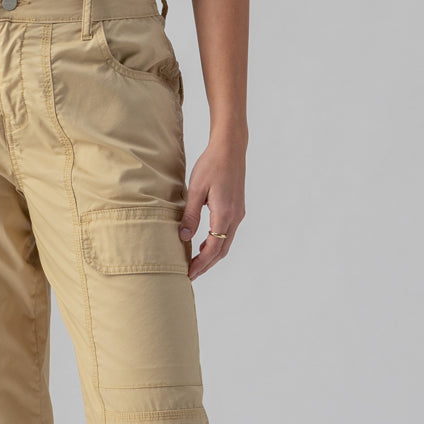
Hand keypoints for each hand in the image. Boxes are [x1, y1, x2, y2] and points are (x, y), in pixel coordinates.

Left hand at [177, 137, 246, 280]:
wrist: (230, 148)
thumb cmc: (211, 165)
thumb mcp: (196, 190)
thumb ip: (191, 215)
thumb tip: (184, 237)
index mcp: (225, 213)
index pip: (213, 247)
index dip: (201, 263)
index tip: (189, 274)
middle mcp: (235, 217)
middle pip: (222, 250)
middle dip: (207, 264)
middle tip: (191, 275)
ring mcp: (238, 213)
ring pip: (226, 242)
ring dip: (212, 255)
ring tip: (196, 263)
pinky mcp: (237, 208)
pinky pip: (228, 232)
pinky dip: (217, 243)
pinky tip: (204, 243)